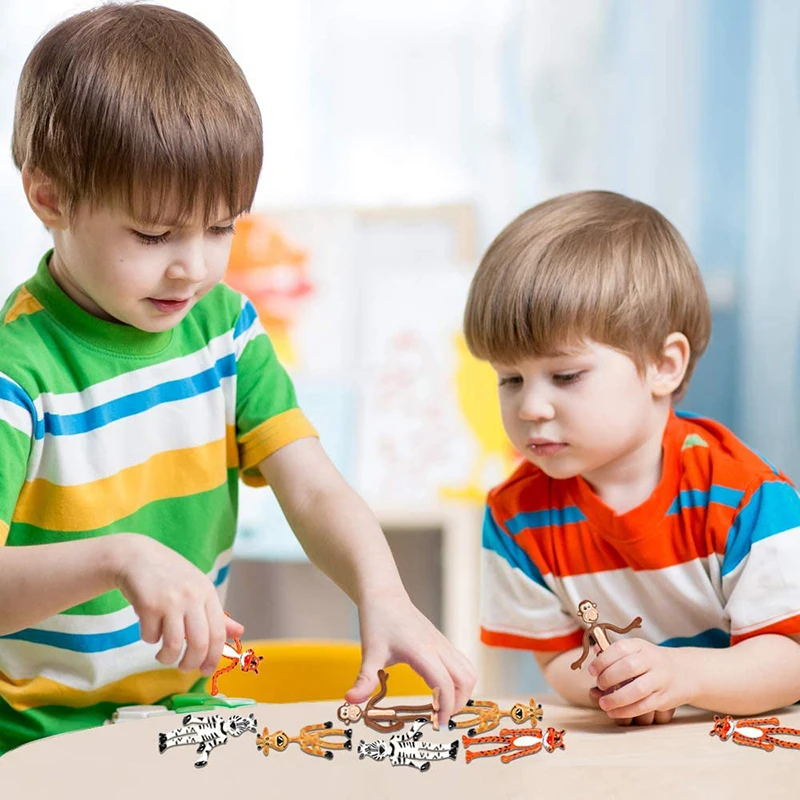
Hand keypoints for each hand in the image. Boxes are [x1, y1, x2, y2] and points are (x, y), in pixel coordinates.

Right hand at [111, 534, 243, 674]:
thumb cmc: (171, 576)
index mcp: (208, 593)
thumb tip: (239, 633)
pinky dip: (149, 639)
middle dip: (192, 664)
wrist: (137, 557)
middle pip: (199, 643)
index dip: (214, 657)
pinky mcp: (148, 604)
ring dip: (167, 658)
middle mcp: (192, 596)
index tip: (206, 671)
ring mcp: (171, 600)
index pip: (218, 633)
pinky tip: (149, 628)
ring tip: (163, 655)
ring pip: (174, 645)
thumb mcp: (198, 589)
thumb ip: (217, 614)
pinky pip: (150, 637)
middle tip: (184, 669)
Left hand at [344, 590, 476, 725]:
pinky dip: (459, 681)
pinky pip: (461, 663)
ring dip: (463, 692)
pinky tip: (439, 688)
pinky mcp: (442, 642)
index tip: (436, 725)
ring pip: (468, 670)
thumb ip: (364, 680)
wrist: (385, 595)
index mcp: (423, 652)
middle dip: (458, 703)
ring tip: (442, 705)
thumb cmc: (377, 621)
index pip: (445, 685)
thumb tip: (351, 701)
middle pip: (466, 679)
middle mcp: (438, 647)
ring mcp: (443, 644)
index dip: (445, 708)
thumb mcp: (370, 652)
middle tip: (439, 718)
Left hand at [588, 638, 685, 723]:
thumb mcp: (636, 650)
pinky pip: (644, 706)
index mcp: (641, 646)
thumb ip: (615, 652)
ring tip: (603, 703)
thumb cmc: (651, 662)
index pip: (620, 648)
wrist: (684, 672)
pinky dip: (626, 711)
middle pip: (628, 667)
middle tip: (599, 684)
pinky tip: (614, 712)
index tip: (592, 670)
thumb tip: (595, 651)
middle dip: (608, 677)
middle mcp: (652, 660)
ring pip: (637, 690)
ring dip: (616, 698)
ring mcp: (660, 680)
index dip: (603, 660)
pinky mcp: (664, 698)